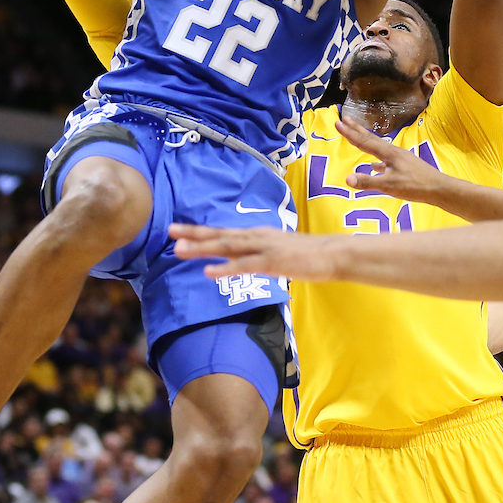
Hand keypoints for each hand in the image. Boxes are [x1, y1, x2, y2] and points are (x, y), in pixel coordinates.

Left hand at [170, 222, 334, 280]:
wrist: (332, 254)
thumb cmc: (305, 255)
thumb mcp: (275, 250)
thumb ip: (255, 254)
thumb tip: (237, 260)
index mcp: (256, 234)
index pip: (223, 232)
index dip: (200, 231)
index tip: (178, 230)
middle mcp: (256, 236)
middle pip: (219, 235)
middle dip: (193, 234)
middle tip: (170, 232)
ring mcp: (263, 248)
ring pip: (227, 247)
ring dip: (202, 248)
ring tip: (180, 249)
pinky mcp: (272, 262)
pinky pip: (244, 266)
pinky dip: (225, 268)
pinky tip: (209, 272)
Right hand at [336, 115, 443, 201]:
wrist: (439, 188)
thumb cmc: (415, 186)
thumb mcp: (389, 185)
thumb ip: (368, 182)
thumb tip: (347, 178)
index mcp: (388, 153)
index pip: (364, 142)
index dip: (349, 133)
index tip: (337, 122)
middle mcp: (393, 152)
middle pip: (370, 138)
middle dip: (356, 129)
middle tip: (344, 118)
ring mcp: (399, 159)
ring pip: (378, 147)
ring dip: (365, 141)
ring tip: (357, 136)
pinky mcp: (404, 167)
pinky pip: (385, 160)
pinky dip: (376, 160)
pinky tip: (375, 166)